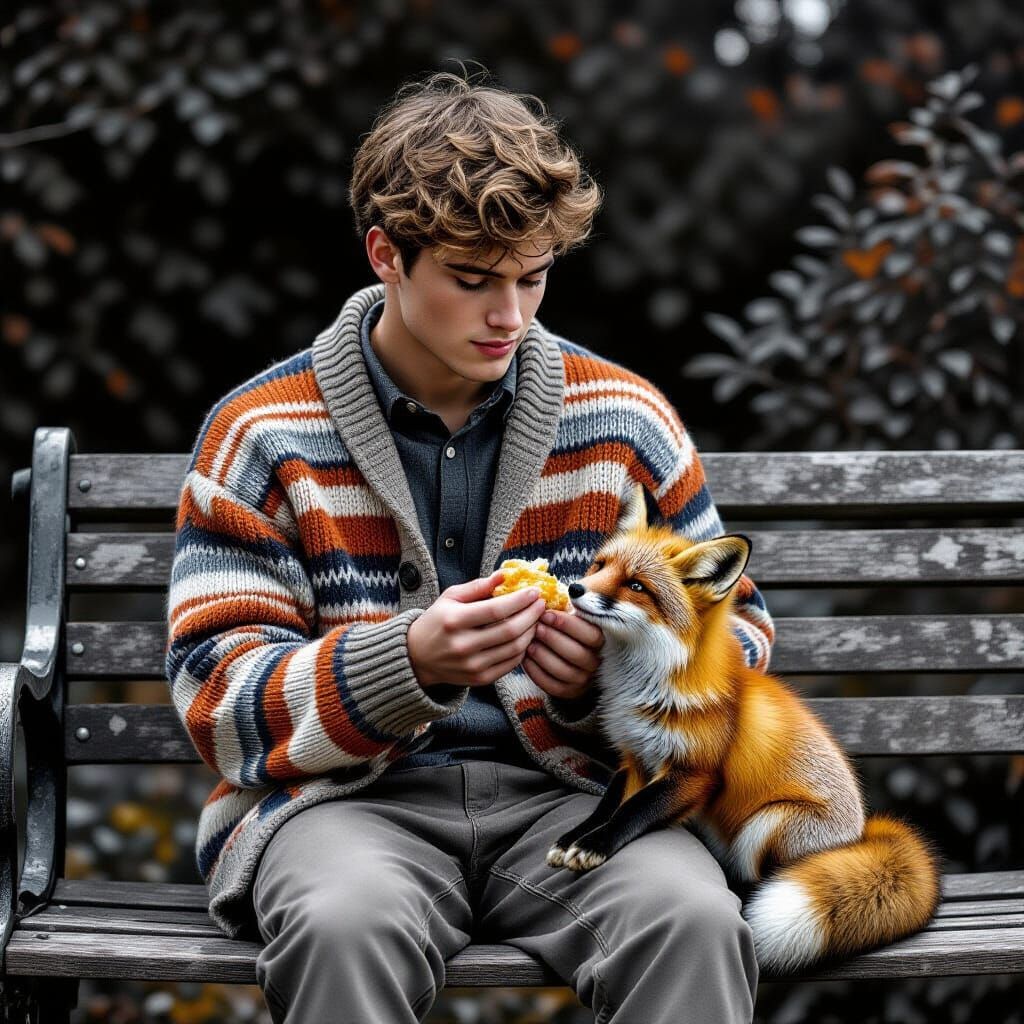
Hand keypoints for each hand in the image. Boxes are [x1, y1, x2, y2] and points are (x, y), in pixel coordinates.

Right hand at [407, 570, 546, 688]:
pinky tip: (526, 636)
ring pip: (514, 648)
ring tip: (536, 619)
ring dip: (531, 632)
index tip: (534, 592)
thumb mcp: (450, 597)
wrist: (418, 657)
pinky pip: (511, 664)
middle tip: (541, 604)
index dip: (520, 600)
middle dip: (532, 615)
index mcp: (454, 620)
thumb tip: (504, 575)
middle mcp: (463, 645)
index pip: (496, 610)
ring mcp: (472, 665)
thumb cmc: (437, 621)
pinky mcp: (479, 679)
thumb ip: (477, 586)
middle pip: (509, 630)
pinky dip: (523, 649)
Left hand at [523, 607, 603, 700]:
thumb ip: (570, 605)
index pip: (590, 634)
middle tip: (535, 627)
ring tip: (528, 643)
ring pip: (563, 671)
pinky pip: (552, 685)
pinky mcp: (568, 692)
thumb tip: (571, 590)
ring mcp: (582, 680)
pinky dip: (536, 672)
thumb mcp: (571, 616)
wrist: (566, 659)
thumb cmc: (566, 630)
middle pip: (576, 653)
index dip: (567, 624)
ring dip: (543, 655)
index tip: (546, 614)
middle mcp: (595, 662)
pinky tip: (525, 658)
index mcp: (599, 641)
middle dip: (552, 639)